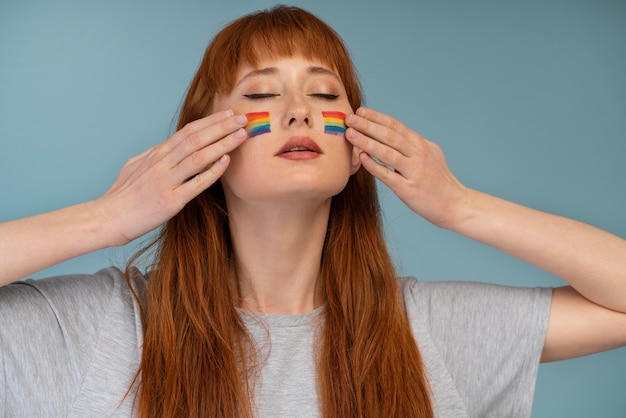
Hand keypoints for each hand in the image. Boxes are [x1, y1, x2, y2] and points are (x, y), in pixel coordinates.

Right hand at [95, 110, 247, 245]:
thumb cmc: (122, 195)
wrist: (108, 218)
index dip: (210, 121)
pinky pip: (196, 183)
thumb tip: (168, 146)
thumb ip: (154, 155)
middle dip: (221, 127)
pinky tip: (226, 161)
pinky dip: (212, 171)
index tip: (227, 114)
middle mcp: (162, 163)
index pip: (187, 131)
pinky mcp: (171, 201)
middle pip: (196, 139)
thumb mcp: (135, 166)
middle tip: (242, 118)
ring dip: (222, 144)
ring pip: (198, 157)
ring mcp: (167, 181)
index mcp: (156, 154)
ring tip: (241, 135)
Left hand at [345, 107, 467, 227]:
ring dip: (366, 142)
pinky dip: (374, 166)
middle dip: (367, 125)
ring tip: (350, 134)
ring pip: (387, 153)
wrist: (455, 204)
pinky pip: (388, 176)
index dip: (376, 117)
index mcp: (420, 144)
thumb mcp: (430, 154)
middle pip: (389, 135)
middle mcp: (418, 154)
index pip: (395, 125)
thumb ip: (412, 144)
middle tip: (349, 118)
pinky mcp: (409, 189)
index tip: (360, 111)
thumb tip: (393, 133)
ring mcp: (414, 171)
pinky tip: (362, 158)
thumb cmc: (439, 180)